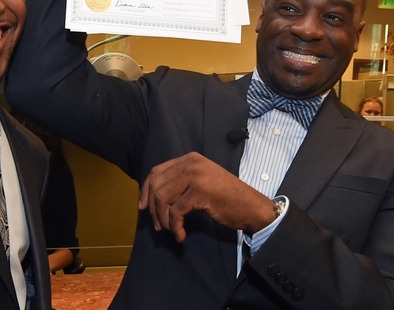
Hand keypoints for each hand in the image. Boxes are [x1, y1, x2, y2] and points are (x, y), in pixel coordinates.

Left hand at [138, 152, 275, 241]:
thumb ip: (180, 182)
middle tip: (157, 226)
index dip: (145, 190)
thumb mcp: (201, 181)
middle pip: (157, 185)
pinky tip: (181, 235)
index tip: (142, 207)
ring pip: (163, 199)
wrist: (252, 207)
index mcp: (190, 158)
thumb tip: (151, 197)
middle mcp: (191, 163)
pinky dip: (175, 226)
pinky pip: (176, 212)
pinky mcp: (201, 191)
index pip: (157, 171)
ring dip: (163, 220)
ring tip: (171, 231)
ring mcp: (196, 175)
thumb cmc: (226, 198)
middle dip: (153, 209)